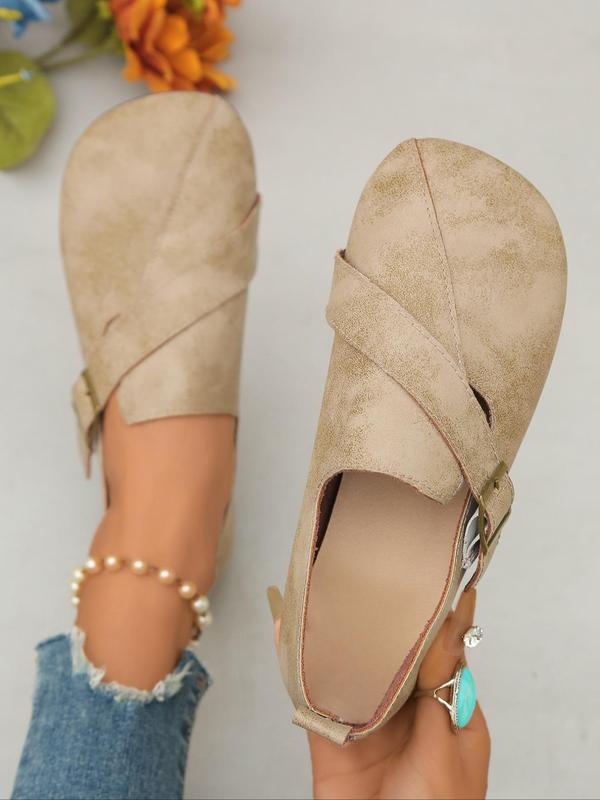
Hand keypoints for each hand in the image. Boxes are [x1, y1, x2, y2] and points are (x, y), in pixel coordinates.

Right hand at [273, 589, 489, 799]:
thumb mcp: (446, 754)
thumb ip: (439, 695)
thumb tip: (444, 637)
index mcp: (449, 714)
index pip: (442, 652)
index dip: (434, 614)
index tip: (426, 573)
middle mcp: (408, 713)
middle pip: (392, 654)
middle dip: (379, 617)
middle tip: (363, 571)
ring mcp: (369, 724)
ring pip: (351, 668)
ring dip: (336, 635)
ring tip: (321, 592)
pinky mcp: (332, 741)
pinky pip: (313, 696)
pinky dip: (299, 664)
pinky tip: (287, 635)